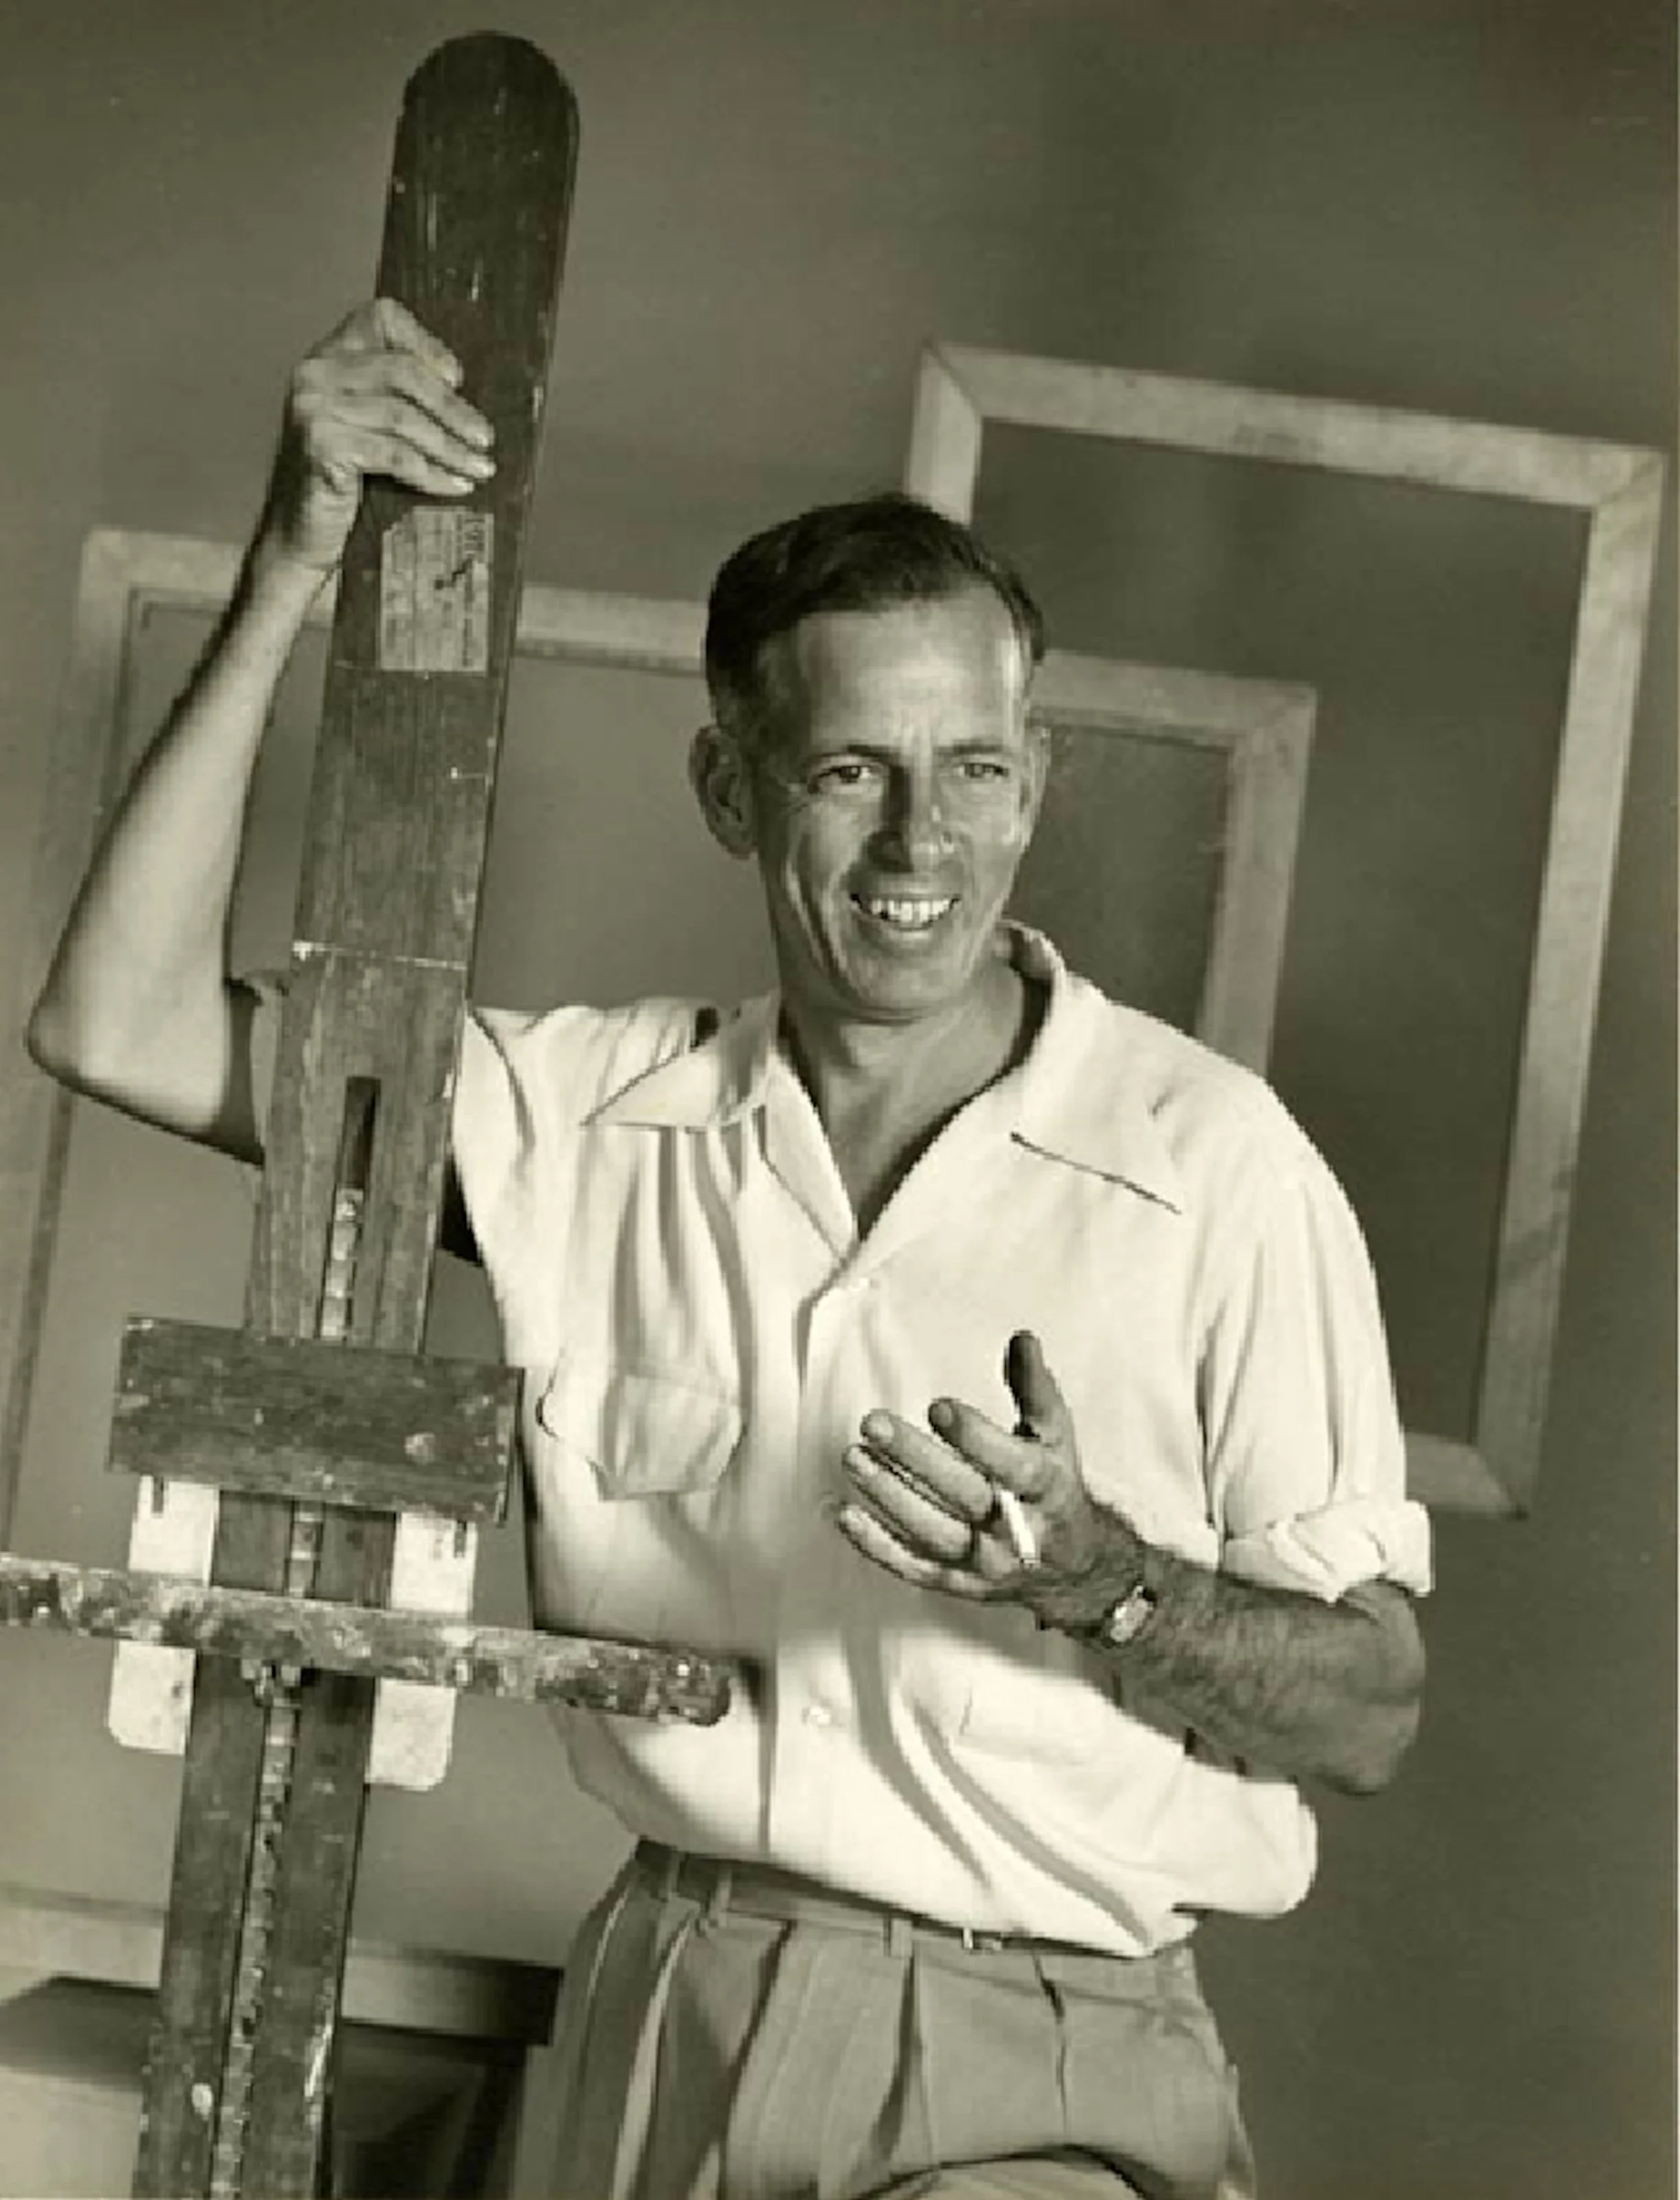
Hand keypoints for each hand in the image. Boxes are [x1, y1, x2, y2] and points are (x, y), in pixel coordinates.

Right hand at [257, 298, 495, 575]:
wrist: (301, 536)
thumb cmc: (345, 483)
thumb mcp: (369, 428)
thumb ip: (398, 399)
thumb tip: (469, 400)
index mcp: (328, 355)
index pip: (381, 317)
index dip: (425, 342)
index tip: (458, 379)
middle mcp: (315, 372)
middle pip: (402, 372)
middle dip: (453, 408)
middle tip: (486, 439)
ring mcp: (313, 407)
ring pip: (402, 416)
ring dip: (450, 446)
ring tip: (481, 468)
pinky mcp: (320, 445)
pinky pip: (393, 454)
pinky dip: (432, 472)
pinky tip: (456, 486)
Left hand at [835, 1331, 1123, 1613]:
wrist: (1070, 1565)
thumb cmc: (1053, 1487)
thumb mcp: (1056, 1436)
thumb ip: (1035, 1388)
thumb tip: (1020, 1338)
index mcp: (1046, 1489)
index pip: (1011, 1465)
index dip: (974, 1438)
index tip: (937, 1407)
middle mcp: (1018, 1532)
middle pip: (965, 1496)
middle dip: (916, 1459)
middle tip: (873, 1423)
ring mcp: (986, 1563)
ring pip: (933, 1532)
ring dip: (889, 1495)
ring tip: (853, 1457)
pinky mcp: (958, 1583)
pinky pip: (913, 1567)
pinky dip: (876, 1545)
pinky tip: (844, 1513)